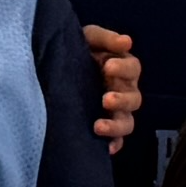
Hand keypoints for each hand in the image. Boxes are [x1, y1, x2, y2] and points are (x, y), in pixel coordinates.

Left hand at [84, 23, 141, 153]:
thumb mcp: (88, 38)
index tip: (108, 67)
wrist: (51, 67)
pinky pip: (116, 141)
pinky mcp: (105, 129)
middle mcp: (123, 92)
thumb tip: (127, 41)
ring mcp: (115, 113)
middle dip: (121, 100)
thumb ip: (106, 38)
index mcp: (123, 69)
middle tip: (105, 99)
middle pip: (134, 99)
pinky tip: (105, 149)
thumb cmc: (76, 49)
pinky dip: (113, 145)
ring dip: (115, 126)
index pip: (133, 69)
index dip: (123, 69)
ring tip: (98, 126)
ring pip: (127, 123)